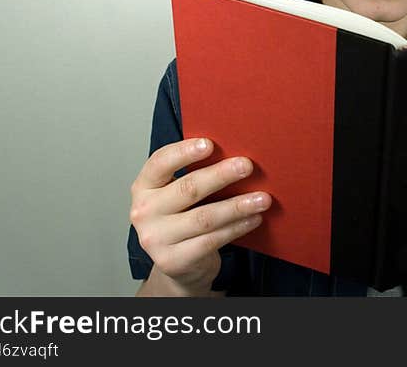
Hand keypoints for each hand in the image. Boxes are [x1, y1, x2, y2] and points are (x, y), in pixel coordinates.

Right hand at [129, 138, 270, 294]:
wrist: (177, 263)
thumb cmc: (182, 216)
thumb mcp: (178, 192)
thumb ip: (194, 172)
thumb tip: (233, 152)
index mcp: (144, 186)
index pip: (160, 163)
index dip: (184, 152)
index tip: (210, 144)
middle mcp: (144, 212)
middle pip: (188, 189)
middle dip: (221, 175)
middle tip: (247, 166)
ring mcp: (156, 239)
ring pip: (205, 218)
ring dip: (237, 206)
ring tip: (262, 198)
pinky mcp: (173, 261)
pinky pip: (212, 240)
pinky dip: (237, 228)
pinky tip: (254, 219)